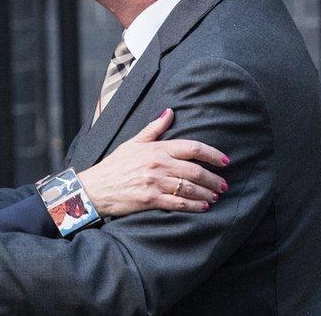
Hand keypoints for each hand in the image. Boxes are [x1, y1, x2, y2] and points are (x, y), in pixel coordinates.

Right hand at [78, 108, 229, 215]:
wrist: (96, 187)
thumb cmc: (115, 165)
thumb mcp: (133, 143)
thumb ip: (154, 129)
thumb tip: (169, 112)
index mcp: (156, 149)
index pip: (191, 148)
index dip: (212, 154)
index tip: (225, 161)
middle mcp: (158, 165)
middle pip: (195, 170)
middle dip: (214, 179)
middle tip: (224, 185)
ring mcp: (155, 183)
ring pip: (190, 188)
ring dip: (206, 193)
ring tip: (215, 196)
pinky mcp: (151, 200)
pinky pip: (178, 203)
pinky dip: (194, 206)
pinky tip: (203, 207)